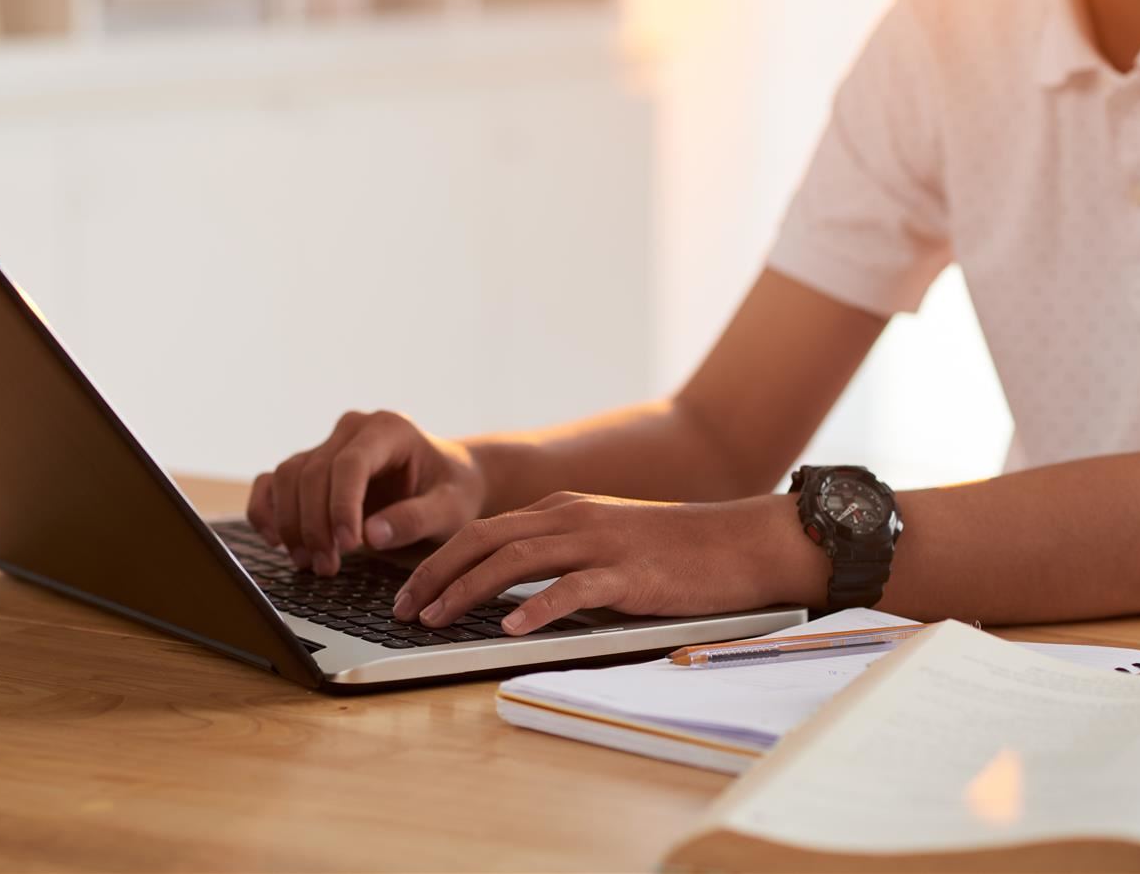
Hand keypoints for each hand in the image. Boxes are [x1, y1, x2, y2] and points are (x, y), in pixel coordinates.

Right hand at [246, 410, 486, 574]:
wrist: (448, 482)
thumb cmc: (453, 492)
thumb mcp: (451, 508)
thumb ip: (417, 519)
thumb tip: (372, 535)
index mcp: (389, 429)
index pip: (350, 463)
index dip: (342, 505)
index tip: (349, 546)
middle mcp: (353, 430)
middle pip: (313, 472)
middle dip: (315, 524)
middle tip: (328, 567)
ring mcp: (327, 445)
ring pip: (287, 477)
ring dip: (292, 524)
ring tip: (311, 563)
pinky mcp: (310, 466)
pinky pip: (273, 482)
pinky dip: (267, 511)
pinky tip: (277, 541)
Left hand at [392, 492, 819, 633]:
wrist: (737, 542)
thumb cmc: (670, 550)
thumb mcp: (602, 539)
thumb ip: (557, 554)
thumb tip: (504, 589)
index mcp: (560, 510)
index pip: (482, 531)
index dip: (437, 561)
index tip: (406, 593)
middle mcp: (571, 518)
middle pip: (484, 539)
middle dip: (434, 574)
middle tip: (402, 610)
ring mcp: (599, 543)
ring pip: (514, 560)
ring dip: (467, 590)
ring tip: (436, 619)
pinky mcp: (628, 574)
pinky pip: (572, 588)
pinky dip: (537, 607)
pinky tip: (511, 628)